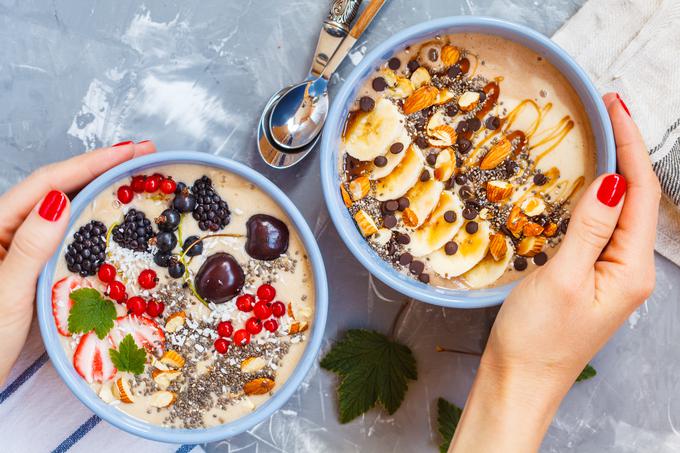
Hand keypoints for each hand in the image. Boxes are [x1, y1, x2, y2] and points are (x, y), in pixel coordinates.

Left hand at [0, 141, 155, 384]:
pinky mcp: (34, 269)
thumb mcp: (5, 292)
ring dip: (99, 191)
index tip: (131, 149)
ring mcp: (22, 250)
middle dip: (101, 168)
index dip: (92, 163)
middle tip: (144, 156)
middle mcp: (8, 231)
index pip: (50, 184)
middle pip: (59, 188)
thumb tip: (61, 199)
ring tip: (134, 179)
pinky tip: (111, 220)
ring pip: (65, 210)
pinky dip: (93, 223)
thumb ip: (30, 247)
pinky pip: (67, 236)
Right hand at [450, 94, 660, 451]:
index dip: (630, 145)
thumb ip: (590, 229)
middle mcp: (629, 269)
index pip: (641, 193)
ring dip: (610, 172)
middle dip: (626, 151)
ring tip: (598, 136)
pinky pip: (599, 228)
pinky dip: (592, 199)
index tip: (614, 107)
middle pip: (636, 199)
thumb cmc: (538, 337)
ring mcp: (610, 274)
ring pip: (618, 212)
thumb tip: (610, 181)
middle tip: (606, 111)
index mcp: (632, 268)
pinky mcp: (589, 277)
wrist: (520, 379)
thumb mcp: (563, 278)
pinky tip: (580, 186)